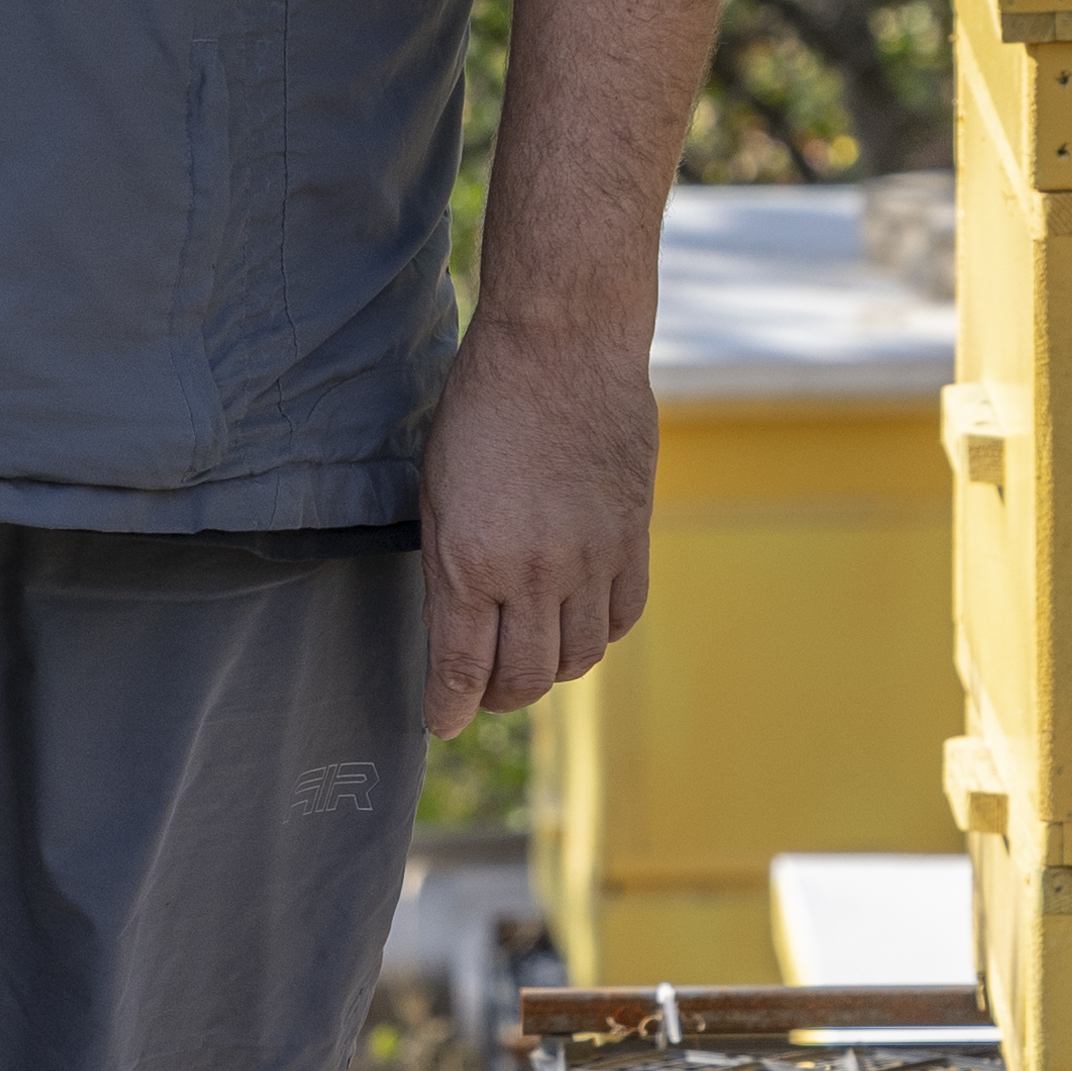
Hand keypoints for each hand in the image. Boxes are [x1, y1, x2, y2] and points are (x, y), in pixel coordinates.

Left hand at [417, 312, 658, 741]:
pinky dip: (599, 634)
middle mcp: (535, 573)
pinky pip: (624, 617)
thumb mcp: (437, 491)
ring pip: (578, 657)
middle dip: (498, 698)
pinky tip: (579, 622)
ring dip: (550, 670)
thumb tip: (453, 630)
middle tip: (484, 693)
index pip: (463, 669)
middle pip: (525, 678)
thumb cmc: (482, 408)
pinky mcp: (634, 539)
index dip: (449, 708)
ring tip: (530, 657)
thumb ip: (448, 567)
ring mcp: (591, 559)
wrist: (563, 347)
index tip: (441, 722)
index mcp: (471, 562)